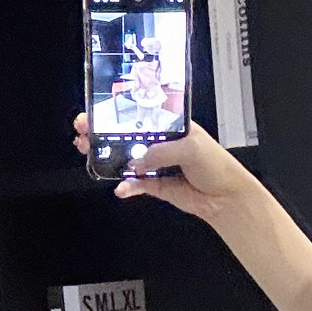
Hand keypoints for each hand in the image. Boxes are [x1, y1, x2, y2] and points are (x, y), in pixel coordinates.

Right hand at [72, 112, 254, 223]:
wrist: (226, 198)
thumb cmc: (217, 165)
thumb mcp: (191, 147)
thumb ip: (161, 151)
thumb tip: (138, 159)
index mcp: (170, 126)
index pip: (140, 115)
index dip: (118, 113)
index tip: (98, 112)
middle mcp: (161, 143)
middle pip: (126, 136)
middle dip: (104, 133)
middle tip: (85, 131)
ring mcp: (157, 164)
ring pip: (127, 160)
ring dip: (108, 158)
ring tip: (90, 153)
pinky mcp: (157, 185)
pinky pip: (136, 185)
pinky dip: (127, 187)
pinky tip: (121, 188)